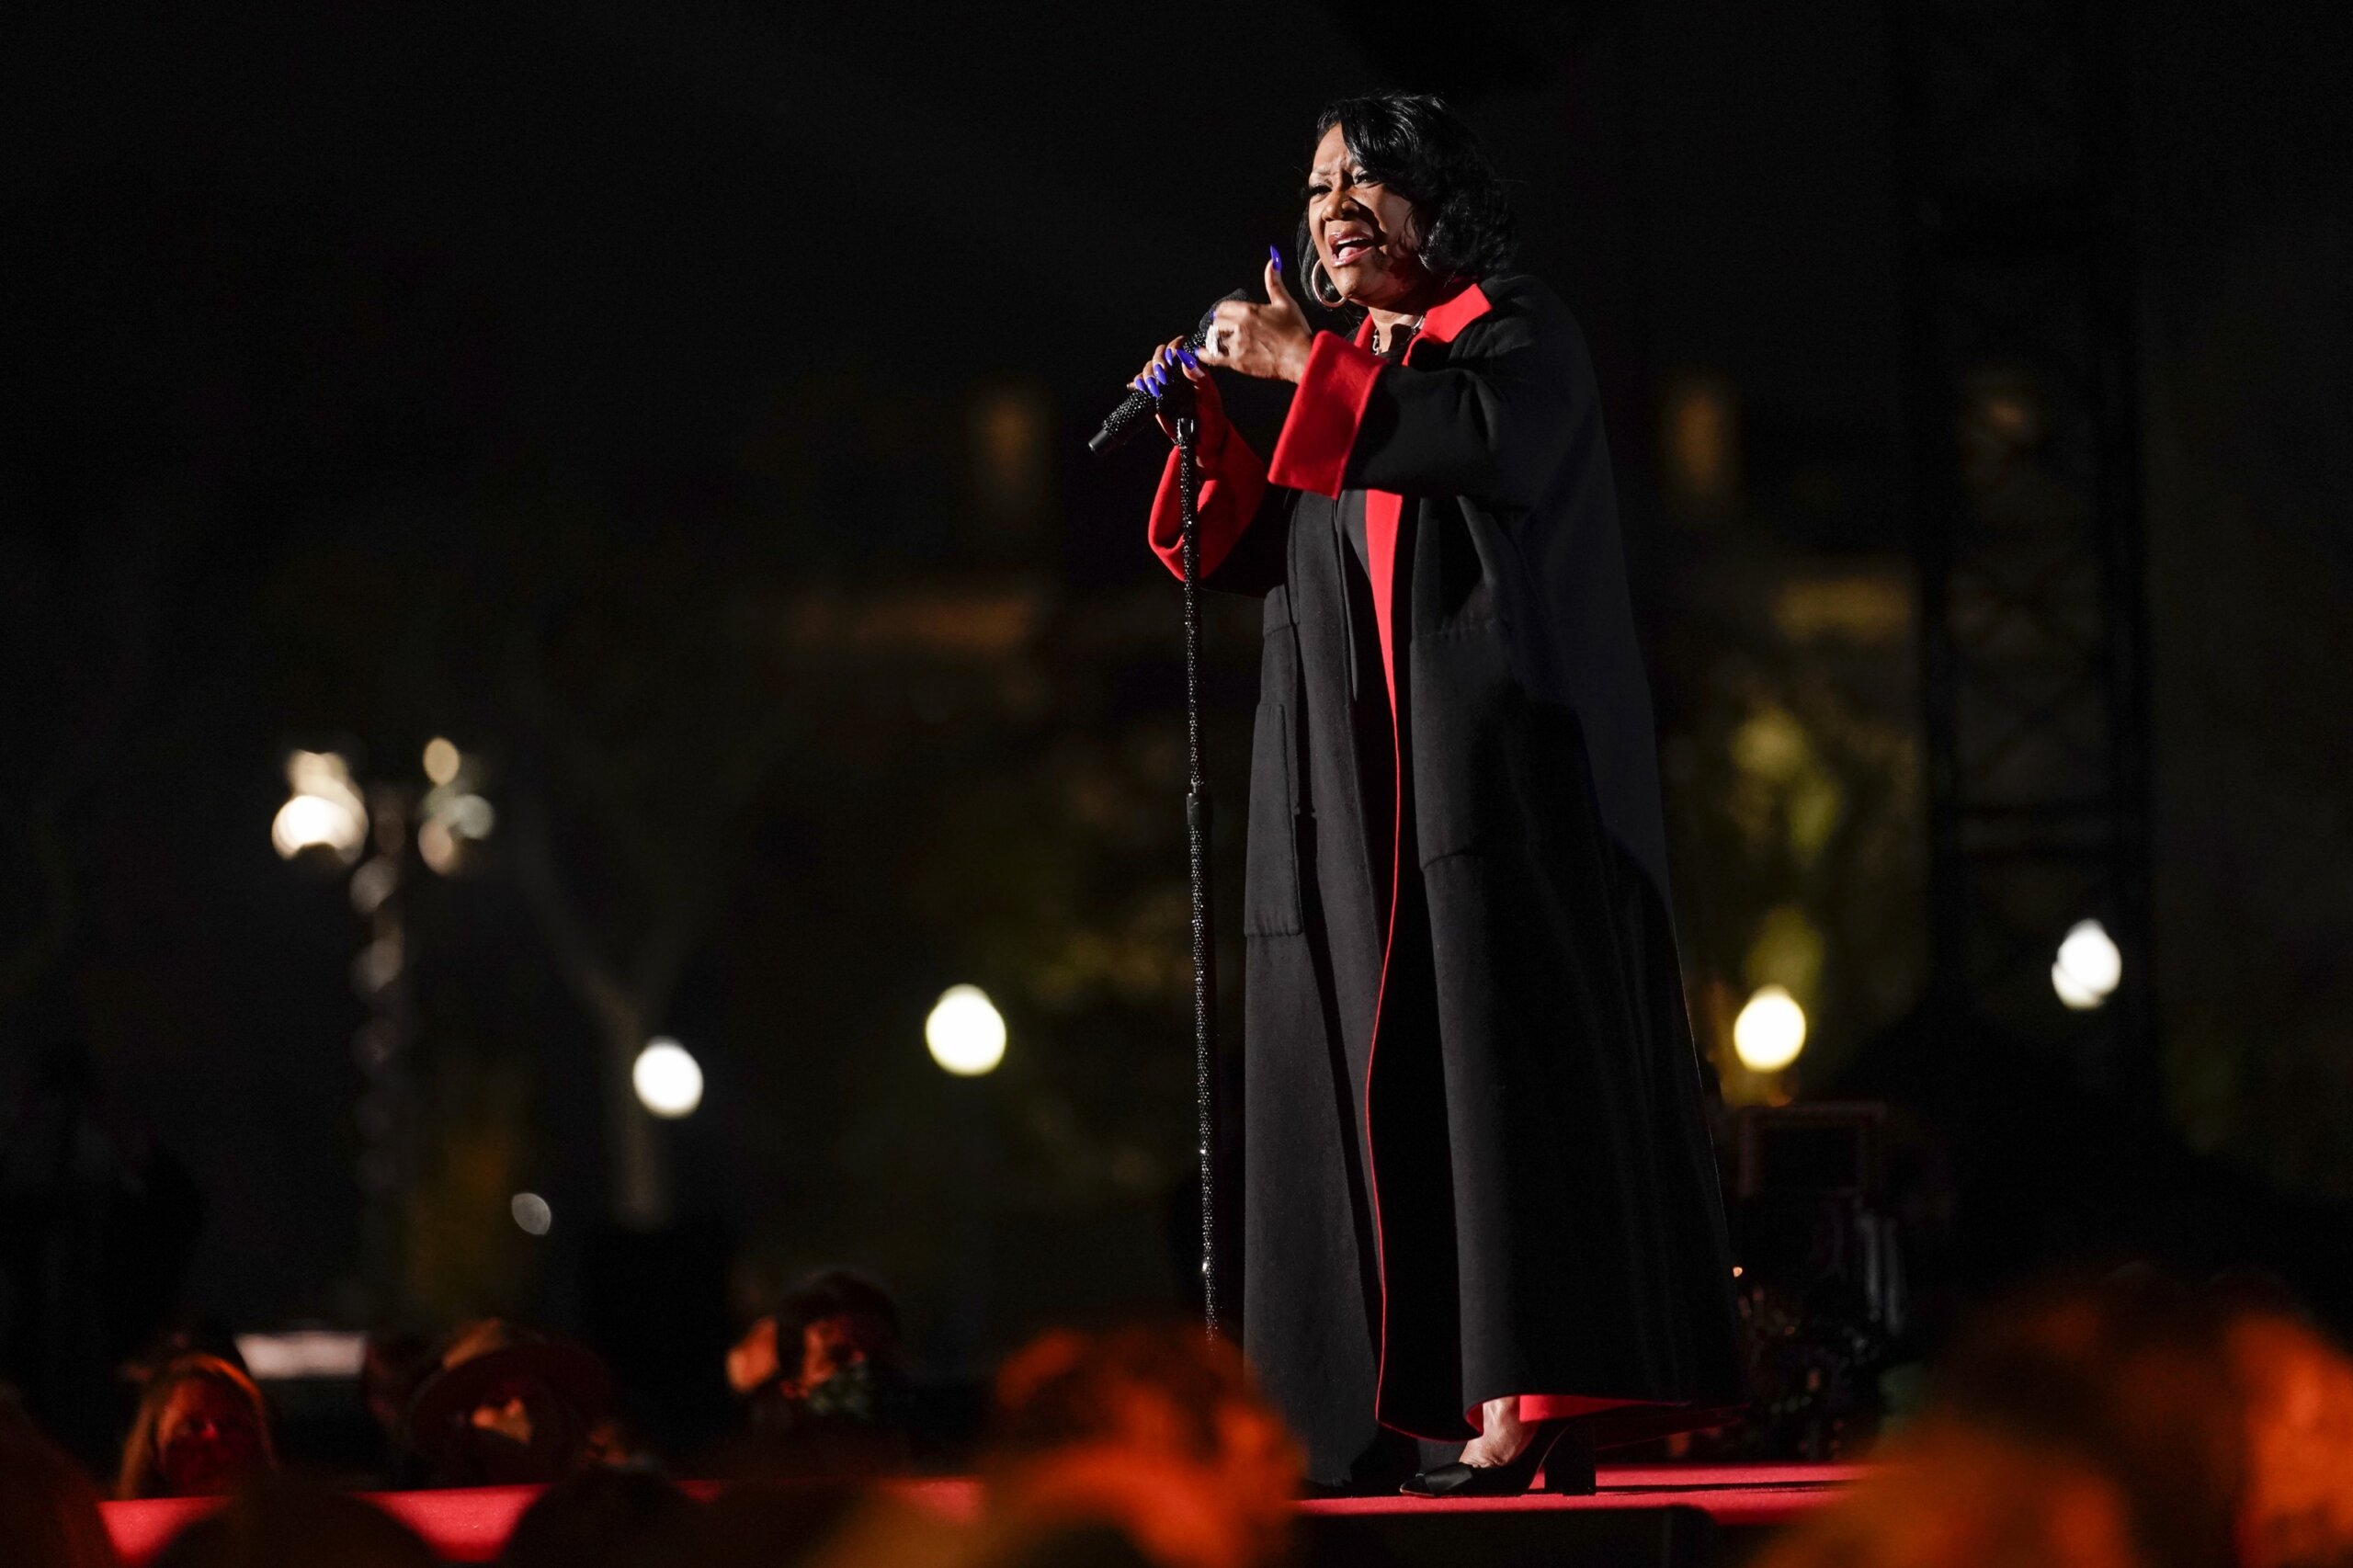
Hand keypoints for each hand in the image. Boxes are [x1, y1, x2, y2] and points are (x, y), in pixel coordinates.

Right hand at [1132, 337, 1225, 454]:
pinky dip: (1137, 382)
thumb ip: (1200, 378)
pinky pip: (1141, 383)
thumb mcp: (1209, 397)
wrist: (1201, 439)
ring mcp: (1165, 383)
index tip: (1173, 356)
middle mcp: (1177, 372)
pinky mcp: (1154, 395)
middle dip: (1158, 360)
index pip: (1179, 347)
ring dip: (1147, 372)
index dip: (1174, 347)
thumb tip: (1186, 359)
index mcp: (1192, 367)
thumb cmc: (1211, 416)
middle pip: (1160, 354)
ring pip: (1149, 367)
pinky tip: (1137, 386)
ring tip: (1153, 386)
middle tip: (1162, 372)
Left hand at [1196, 249, 1313, 382]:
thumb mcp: (1285, 302)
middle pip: (1217, 322)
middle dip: (1220, 325)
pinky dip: (1204, 355)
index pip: (1223, 308)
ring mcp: (1237, 345)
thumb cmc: (1296, 330)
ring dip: (1216, 340)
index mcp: (1249, 310)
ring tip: (1220, 342)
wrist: (1301, 356)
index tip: (1226, 316)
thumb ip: (1274, 282)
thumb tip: (1272, 261)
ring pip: (1215, 339)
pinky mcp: (1237, 362)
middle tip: (1225, 330)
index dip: (1224, 312)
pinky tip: (1201, 353)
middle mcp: (1239, 326)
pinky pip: (1213, 357)